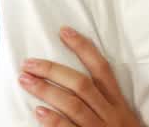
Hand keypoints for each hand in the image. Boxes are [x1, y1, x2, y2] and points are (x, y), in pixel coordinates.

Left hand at [19, 26, 142, 126]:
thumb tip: (76, 81)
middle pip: (81, 84)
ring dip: (47, 91)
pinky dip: (55, 121)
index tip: (64, 31)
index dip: (83, 48)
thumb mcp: (123, 118)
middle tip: (29, 63)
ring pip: (74, 104)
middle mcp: (111, 114)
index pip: (101, 68)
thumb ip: (105, 102)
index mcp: (119, 104)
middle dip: (53, 70)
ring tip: (25, 81)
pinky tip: (39, 113)